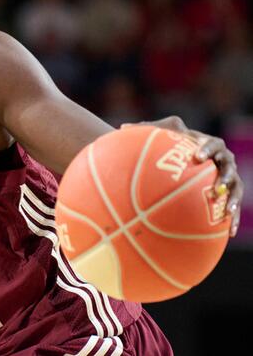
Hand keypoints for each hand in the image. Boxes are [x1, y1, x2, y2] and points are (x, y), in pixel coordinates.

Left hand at [134, 116, 243, 235]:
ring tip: (228, 210)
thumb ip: (145, 130)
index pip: (212, 144)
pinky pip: (232, 207)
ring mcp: (228, 177)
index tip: (197, 157)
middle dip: (226, 176)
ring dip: (234, 199)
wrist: (182, 160)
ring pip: (236, 188)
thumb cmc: (168, 147)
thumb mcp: (158, 136)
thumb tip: (122, 127)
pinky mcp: (229, 194)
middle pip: (229, 166)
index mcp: (208, 145)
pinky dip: (232, 219)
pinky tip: (229, 232)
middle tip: (217, 187)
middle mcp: (223, 160)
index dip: (207, 149)